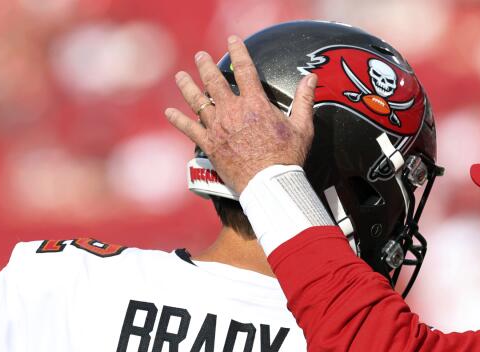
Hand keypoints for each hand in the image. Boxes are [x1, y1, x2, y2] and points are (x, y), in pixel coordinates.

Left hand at [165, 35, 316, 194]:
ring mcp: (218, 128)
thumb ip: (304, 100)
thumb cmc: (288, 157)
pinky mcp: (210, 145)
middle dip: (205, 66)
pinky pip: (189, 129)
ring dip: (187, 87)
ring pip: (197, 101)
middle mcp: (232, 111)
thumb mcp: (303, 127)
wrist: (269, 184)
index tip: (232, 40)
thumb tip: (310, 78)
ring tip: (180, 77)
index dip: (238, 51)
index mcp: (255, 104)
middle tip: (200, 56)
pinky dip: (178, 120)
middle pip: (214, 81)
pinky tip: (169, 112)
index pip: (245, 69)